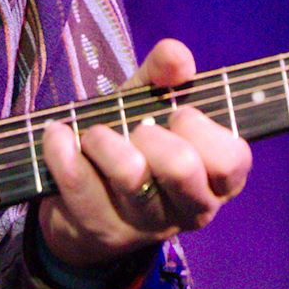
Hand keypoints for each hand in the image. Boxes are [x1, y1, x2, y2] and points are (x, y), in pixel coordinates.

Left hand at [35, 38, 250, 269]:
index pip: (231, 159)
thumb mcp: (151, 102)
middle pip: (182, 167)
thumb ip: (166, 73)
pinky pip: (80, 183)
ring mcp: (146, 226)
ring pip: (130, 176)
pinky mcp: (103, 232)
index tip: (178, 115)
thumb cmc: (132, 141)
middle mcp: (191, 209)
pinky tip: (58, 137)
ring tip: (92, 134)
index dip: (201, 129)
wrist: (82, 199)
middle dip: (150, 134)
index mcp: (216, 179)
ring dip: (103, 140)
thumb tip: (176, 56)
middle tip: (136, 130)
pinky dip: (62, 149)